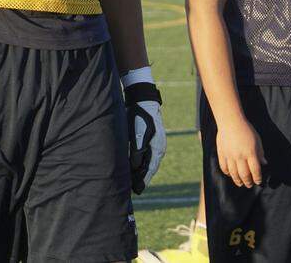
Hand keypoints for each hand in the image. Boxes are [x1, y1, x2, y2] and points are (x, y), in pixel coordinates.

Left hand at [123, 68, 165, 193]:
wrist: (141, 99)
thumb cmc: (139, 116)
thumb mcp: (137, 135)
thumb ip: (137, 152)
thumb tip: (135, 167)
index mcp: (157, 148)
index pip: (150, 169)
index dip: (143, 180)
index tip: (137, 191)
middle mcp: (158, 147)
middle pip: (150, 167)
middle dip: (142, 178)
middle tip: (133, 190)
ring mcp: (155, 143)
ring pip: (148, 161)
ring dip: (140, 171)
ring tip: (132, 182)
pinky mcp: (149, 138)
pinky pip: (146, 155)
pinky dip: (140, 162)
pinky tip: (133, 166)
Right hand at [216, 118, 265, 187]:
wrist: (230, 121)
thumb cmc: (246, 129)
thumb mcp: (257, 140)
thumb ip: (260, 153)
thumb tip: (264, 163)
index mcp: (251, 153)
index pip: (255, 171)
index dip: (258, 178)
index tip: (259, 181)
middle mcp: (240, 156)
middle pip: (244, 175)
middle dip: (248, 182)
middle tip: (250, 185)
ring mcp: (230, 155)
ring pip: (233, 173)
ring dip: (238, 180)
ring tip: (240, 183)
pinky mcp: (222, 153)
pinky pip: (224, 167)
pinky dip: (227, 173)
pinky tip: (230, 174)